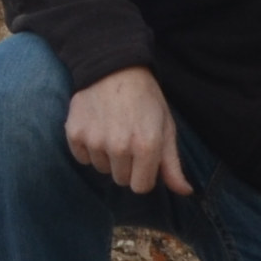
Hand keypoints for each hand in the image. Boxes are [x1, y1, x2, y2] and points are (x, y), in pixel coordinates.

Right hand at [66, 66, 190, 195]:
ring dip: (107, 156)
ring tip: (112, 130)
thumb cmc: (145, 99)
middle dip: (126, 166)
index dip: (144, 175)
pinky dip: (89, 149)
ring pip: (101, 169)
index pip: (141, 187)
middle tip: (128, 139)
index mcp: (147, 146)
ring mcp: (95, 141)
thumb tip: (185, 192)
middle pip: (121, 180)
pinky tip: (97, 128)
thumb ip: (172, 164)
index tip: (143, 159)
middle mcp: (119, 147)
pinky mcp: (75, 134)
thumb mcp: (166, 128)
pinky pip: (82, 158)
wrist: (114, 68)